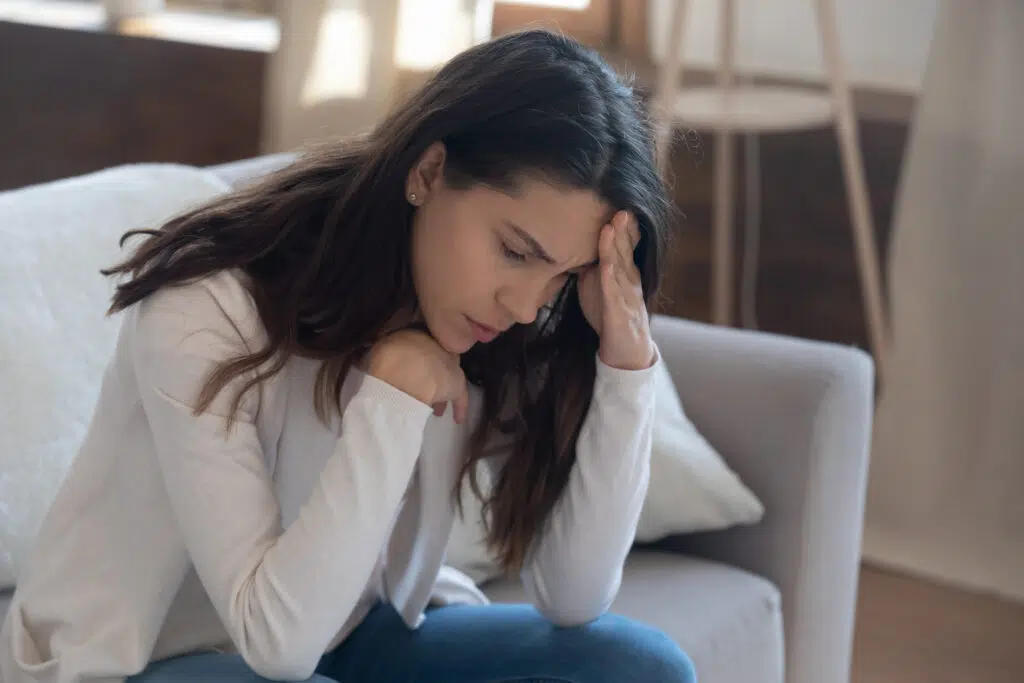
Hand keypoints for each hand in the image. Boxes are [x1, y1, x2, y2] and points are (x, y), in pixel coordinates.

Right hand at [366, 329, 469, 422]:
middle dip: (432, 375)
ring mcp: (449, 364)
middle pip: (436, 362)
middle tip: (425, 389)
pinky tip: (458, 419)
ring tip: (435, 409)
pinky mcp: (457, 384)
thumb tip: (368, 357)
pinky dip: (459, 407)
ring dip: (440, 392)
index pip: (420, 344)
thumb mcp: (376, 350)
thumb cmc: (387, 358)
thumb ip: (377, 352)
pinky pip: (460, 396)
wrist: (405, 371)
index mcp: (416, 333)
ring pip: (446, 378)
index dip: (415, 360)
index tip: (411, 370)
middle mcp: (436, 345)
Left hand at [578, 210, 654, 370]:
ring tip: (613, 224)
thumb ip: (589, 263)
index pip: (624, 243)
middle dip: (623, 226)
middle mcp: (629, 280)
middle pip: (625, 249)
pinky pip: (614, 293)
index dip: (621, 224)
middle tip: (620, 202)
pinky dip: (610, 277)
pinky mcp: (619, 314)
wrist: (625, 352)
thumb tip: (570, 243)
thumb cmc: (609, 315)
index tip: (615, 199)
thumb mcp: (597, 284)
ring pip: (621, 266)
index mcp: (624, 271)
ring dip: (617, 246)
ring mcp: (626, 296)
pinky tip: (605, 265)